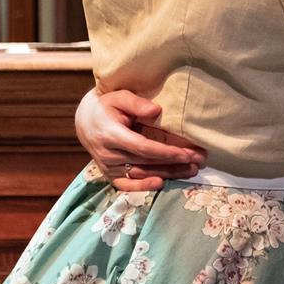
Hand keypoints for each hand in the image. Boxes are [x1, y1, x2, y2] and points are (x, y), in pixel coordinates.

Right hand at [74, 87, 205, 192]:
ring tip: (191, 171)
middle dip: (174, 163)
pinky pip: (126, 185)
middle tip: (198, 161)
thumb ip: (136, 103)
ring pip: (141, 174)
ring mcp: (108, 166)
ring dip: (167, 174)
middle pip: (146, 162)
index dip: (165, 152)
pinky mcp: (109, 174)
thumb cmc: (106, 106)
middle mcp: (108, 154)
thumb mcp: (119, 97)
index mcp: (111, 134)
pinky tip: (162, 183)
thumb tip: (156, 111)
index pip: (142, 147)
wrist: (85, 120)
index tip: (186, 154)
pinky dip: (143, 187)